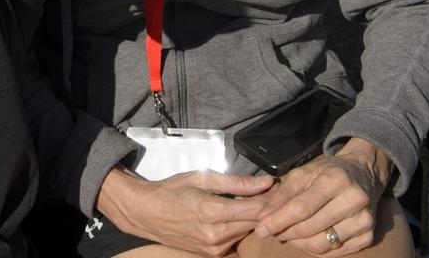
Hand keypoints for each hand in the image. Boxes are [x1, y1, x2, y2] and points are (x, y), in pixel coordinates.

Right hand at [97, 167, 274, 256]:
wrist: (147, 213)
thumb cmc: (171, 191)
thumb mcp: (202, 178)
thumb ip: (236, 183)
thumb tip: (264, 183)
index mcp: (213, 212)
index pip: (255, 209)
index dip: (272, 200)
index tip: (281, 189)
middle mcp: (216, 235)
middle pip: (255, 224)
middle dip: (267, 209)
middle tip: (274, 194)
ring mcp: (214, 248)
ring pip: (247, 233)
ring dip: (254, 219)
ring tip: (255, 202)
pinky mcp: (212, 254)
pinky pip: (236, 240)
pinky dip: (240, 227)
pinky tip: (237, 215)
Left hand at [253, 142, 390, 255]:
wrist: (364, 173)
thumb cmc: (328, 171)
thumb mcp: (303, 173)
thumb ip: (282, 193)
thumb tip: (262, 216)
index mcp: (335, 180)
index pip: (301, 208)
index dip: (278, 220)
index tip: (260, 229)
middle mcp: (353, 200)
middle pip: (310, 228)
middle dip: (285, 232)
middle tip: (272, 231)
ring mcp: (364, 221)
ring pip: (322, 244)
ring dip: (298, 244)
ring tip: (288, 235)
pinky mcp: (368, 236)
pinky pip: (335, 252)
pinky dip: (316, 250)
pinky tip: (306, 240)